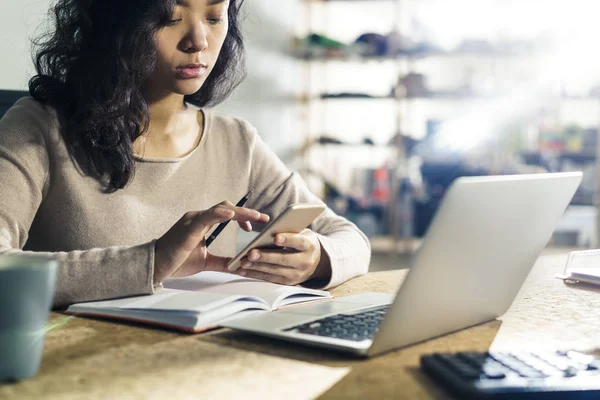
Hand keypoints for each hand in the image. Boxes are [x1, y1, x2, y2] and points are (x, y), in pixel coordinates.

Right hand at [153, 201, 269, 282]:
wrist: (156, 265)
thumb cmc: (177, 261)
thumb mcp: (206, 261)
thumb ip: (222, 261)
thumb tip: (239, 265)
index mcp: (202, 222)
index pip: (227, 213)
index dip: (243, 217)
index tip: (255, 227)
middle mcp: (198, 217)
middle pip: (227, 207)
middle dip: (247, 212)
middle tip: (264, 218)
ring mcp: (193, 219)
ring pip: (221, 209)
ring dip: (241, 212)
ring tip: (256, 217)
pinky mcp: (189, 227)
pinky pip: (207, 216)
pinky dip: (220, 214)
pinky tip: (233, 215)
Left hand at [237, 229, 330, 284]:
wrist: (315, 262)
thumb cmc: (302, 242)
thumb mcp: (302, 233)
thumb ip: (289, 230)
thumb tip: (270, 229)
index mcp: (309, 246)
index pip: (299, 242)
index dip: (288, 240)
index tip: (276, 237)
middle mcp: (304, 262)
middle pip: (283, 259)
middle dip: (265, 257)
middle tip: (251, 253)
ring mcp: (296, 274)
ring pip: (274, 271)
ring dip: (256, 267)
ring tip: (243, 262)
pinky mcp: (287, 282)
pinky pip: (269, 278)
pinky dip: (255, 274)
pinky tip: (244, 270)